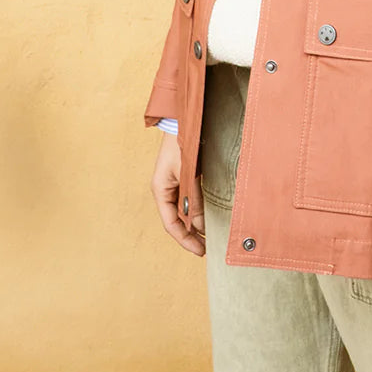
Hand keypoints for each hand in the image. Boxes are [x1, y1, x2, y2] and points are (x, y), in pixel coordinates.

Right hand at [150, 129, 204, 255]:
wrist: (183, 120)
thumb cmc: (182, 144)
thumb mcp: (188, 174)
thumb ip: (194, 199)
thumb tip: (201, 225)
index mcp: (161, 191)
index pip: (171, 224)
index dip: (185, 239)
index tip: (200, 251)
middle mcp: (166, 190)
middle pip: (177, 220)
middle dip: (191, 235)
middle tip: (208, 248)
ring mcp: (175, 184)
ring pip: (185, 211)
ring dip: (196, 223)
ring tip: (211, 236)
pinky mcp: (185, 178)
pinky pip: (191, 200)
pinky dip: (199, 210)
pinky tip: (209, 216)